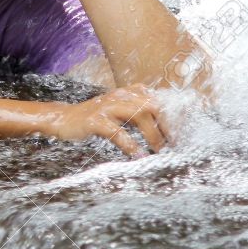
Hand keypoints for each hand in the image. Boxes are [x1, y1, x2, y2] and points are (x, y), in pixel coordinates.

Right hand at [45, 83, 170, 156]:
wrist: (62, 119)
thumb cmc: (94, 118)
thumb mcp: (117, 110)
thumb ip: (137, 112)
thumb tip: (164, 127)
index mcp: (127, 93)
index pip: (157, 99)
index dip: (174, 113)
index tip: (185, 130)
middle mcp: (119, 96)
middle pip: (152, 104)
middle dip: (167, 123)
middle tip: (176, 142)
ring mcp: (107, 107)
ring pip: (138, 114)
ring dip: (153, 134)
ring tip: (161, 150)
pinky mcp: (95, 120)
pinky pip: (117, 132)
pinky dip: (130, 145)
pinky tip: (138, 155)